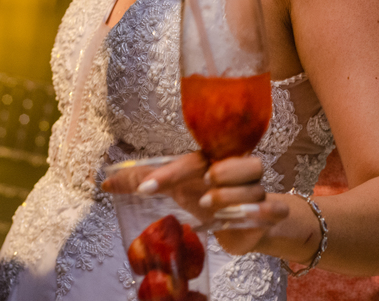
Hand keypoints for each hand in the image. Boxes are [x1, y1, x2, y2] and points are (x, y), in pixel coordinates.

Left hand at [100, 152, 286, 255]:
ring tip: (210, 205)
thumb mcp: (174, 187)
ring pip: (256, 188)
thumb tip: (104, 182)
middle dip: (224, 171)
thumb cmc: (206, 195)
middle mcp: (239, 171)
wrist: (242, 221)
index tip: (147, 188)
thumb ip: (143, 181)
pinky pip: (274, 211)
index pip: (195, 158)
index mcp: (215, 158)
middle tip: (203, 183)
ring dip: (233, 196)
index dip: (171, 172)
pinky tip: (248, 219)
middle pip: (244, 161)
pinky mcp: (267, 215)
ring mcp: (256, 192)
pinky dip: (264, 214)